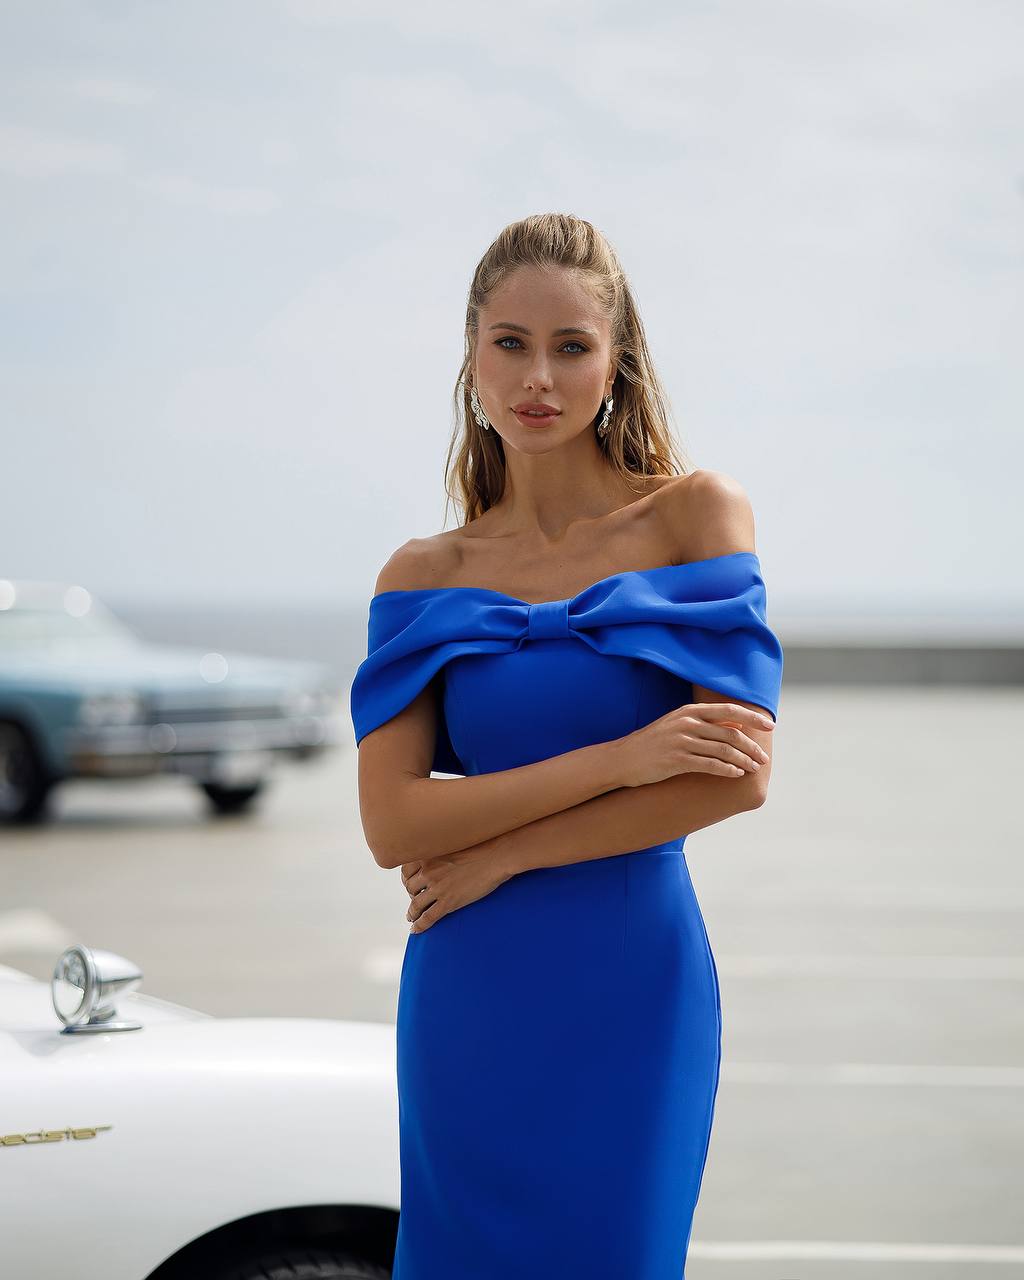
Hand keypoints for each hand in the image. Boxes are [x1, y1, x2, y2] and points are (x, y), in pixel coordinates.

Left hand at [401, 839, 511, 933]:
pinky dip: (419, 925)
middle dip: (411, 896)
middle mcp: (429, 872)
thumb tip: (441, 860)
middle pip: (411, 888)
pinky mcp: (448, 902)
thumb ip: (442, 853)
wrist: (495, 857)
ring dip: (412, 913)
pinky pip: (428, 917)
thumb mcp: (454, 845)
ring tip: (412, 918)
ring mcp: (437, 888)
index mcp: (429, 856)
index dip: (406, 880)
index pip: (406, 871)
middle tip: (415, 901)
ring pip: (416, 905)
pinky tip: (416, 929)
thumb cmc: (481, 848)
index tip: (409, 885)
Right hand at [616, 702, 773, 787]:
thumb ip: (704, 723)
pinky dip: (727, 770)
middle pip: (731, 733)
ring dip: (744, 760)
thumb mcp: (677, 724)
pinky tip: (736, 774)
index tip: (770, 726)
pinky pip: (710, 765)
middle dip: (752, 747)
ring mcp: (681, 741)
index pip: (730, 711)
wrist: (623, 758)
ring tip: (754, 768)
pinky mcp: (676, 760)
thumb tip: (735, 725)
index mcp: (690, 711)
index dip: (753, 718)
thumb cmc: (653, 743)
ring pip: (724, 750)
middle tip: (763, 759)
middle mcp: (687, 723)